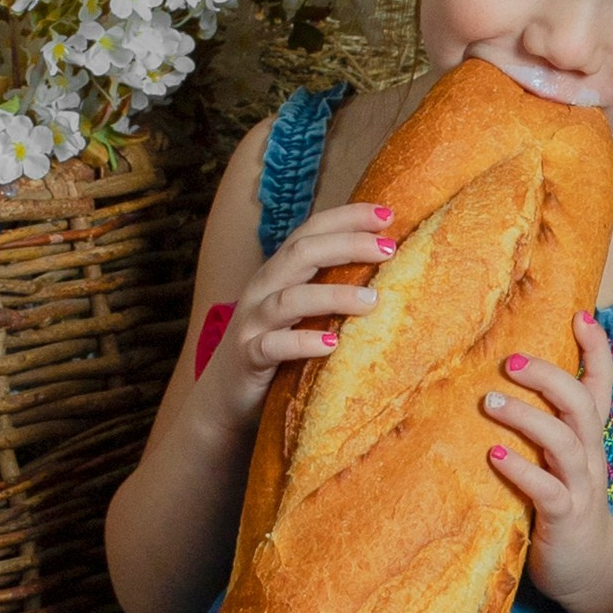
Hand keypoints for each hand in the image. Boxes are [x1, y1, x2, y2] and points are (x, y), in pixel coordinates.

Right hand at [199, 201, 394, 425]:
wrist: (224, 398)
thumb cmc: (277, 351)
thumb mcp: (302, 313)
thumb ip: (330, 290)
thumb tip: (388, 275)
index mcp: (279, 273)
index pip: (311, 232)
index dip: (346, 218)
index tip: (388, 213)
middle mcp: (263, 290)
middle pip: (301, 254)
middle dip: (347, 245)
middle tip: (389, 248)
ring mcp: (252, 324)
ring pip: (289, 299)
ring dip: (333, 295)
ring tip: (372, 300)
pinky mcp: (248, 358)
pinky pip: (272, 346)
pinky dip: (302, 343)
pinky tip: (331, 346)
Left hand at [482, 314, 612, 608]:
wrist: (591, 572)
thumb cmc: (565, 508)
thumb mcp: (562, 463)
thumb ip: (544, 427)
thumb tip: (499, 385)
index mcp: (589, 441)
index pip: (601, 387)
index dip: (598, 351)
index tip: (582, 316)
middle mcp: (590, 458)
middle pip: (582, 404)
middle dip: (550, 376)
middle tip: (510, 361)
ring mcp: (581, 488)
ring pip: (565, 443)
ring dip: (528, 418)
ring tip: (491, 403)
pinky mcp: (565, 519)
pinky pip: (548, 491)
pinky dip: (522, 471)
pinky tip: (495, 457)